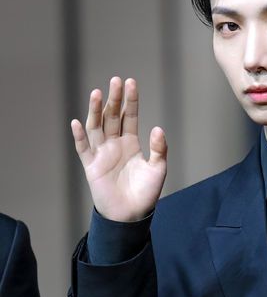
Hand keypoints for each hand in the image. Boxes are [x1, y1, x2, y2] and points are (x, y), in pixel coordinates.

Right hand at [71, 76, 166, 221]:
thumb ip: (159, 149)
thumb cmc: (146, 193)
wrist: (131, 215)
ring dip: (96, 111)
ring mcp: (102, 154)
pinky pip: (83, 149)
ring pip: (96, 127)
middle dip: (114, 99)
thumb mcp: (158, 169)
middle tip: (115, 81)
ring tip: (98, 93)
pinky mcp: (92, 167)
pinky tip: (78, 123)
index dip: (130, 101)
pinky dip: (80, 136)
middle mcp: (115, 145)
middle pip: (112, 117)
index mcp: (131, 143)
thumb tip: (158, 128)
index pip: (130, 117)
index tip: (131, 83)